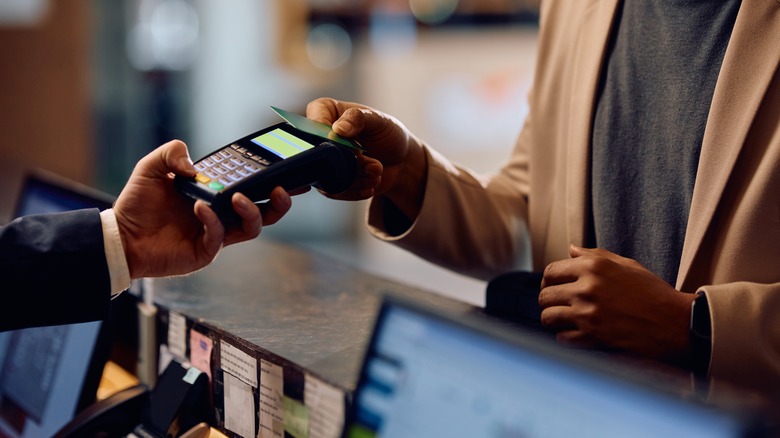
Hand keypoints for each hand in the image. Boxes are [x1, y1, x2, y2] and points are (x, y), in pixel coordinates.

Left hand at [113, 140, 291, 278]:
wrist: (120, 236)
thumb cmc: (137, 204)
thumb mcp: (151, 167)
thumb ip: (171, 153)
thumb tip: (195, 167)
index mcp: (216, 194)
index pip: (251, 186)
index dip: (270, 178)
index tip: (284, 167)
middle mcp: (222, 215)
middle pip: (266, 212)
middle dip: (281, 201)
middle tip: (282, 188)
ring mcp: (216, 234)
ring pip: (253, 227)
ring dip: (253, 211)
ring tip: (240, 198)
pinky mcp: (205, 251)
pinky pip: (220, 236)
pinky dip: (213, 220)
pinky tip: (200, 208)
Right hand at [306, 98, 427, 219]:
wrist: (400, 160)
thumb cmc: (387, 133)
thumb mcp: (378, 120)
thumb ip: (358, 119)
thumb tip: (338, 129)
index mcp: (324, 111)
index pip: (312, 122)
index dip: (329, 136)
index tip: (352, 144)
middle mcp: (318, 136)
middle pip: (319, 154)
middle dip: (350, 161)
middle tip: (373, 163)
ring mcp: (323, 160)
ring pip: (326, 175)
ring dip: (356, 177)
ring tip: (377, 171)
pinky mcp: (329, 181)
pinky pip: (333, 191)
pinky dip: (355, 190)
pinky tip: (372, 183)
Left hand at [538, 245, 694, 364]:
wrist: (675, 323)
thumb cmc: (652, 292)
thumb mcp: (626, 265)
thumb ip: (594, 255)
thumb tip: (570, 249)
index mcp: (594, 267)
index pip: (551, 271)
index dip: (549, 280)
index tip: (555, 286)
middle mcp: (587, 288)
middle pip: (544, 295)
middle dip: (549, 300)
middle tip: (559, 305)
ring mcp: (588, 314)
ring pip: (548, 317)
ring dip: (553, 319)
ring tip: (564, 320)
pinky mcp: (592, 337)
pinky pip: (561, 338)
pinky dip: (565, 337)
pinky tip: (577, 333)